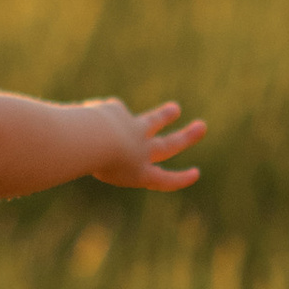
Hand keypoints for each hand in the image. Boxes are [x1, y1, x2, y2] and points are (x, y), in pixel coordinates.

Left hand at [88, 98, 205, 192]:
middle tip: (201, 126)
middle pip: (169, 144)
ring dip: (164, 116)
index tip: (195, 172)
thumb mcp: (93, 168)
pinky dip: (98, 117)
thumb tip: (91, 136)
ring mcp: (132, 128)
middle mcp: (140, 150)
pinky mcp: (118, 112)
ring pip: (152, 122)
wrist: (89, 138)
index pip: (164, 180)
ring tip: (174, 109)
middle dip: (186, 137)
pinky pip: (109, 115)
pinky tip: (87, 118)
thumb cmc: (89, 163)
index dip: (179, 178)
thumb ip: (98, 154)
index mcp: (138, 173)